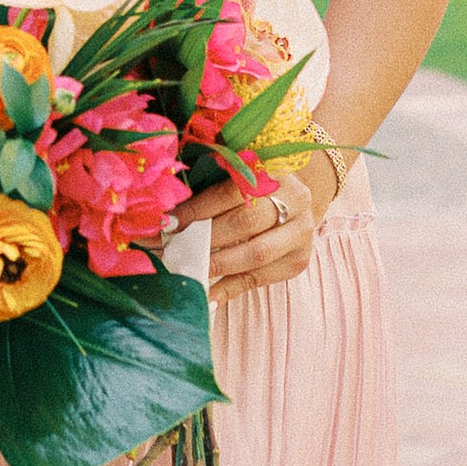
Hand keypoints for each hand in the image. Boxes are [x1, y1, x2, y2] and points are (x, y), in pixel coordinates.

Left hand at [176, 160, 323, 298]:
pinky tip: (205, 296)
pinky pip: (259, 279)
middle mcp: (296, 199)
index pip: (232, 190)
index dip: (198, 208)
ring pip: (256, 254)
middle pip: (246, 223)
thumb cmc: (250, 184)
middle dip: (205, 239)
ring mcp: (301, 232)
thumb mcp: (233, 174)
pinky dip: (229, 289)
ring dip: (216, 265)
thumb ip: (205, 183)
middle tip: (172, 250)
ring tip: (186, 270)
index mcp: (274, 169)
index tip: (167, 223)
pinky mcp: (298, 260)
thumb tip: (165, 211)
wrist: (291, 199)